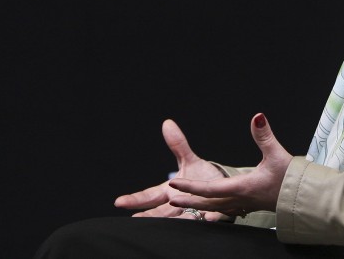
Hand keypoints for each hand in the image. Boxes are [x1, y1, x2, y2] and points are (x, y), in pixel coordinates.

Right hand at [114, 119, 228, 220]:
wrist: (224, 190)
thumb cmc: (202, 178)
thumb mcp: (189, 161)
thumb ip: (178, 145)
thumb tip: (167, 123)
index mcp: (170, 192)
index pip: (149, 196)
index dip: (134, 200)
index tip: (119, 202)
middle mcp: (179, 205)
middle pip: (161, 212)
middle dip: (149, 216)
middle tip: (135, 220)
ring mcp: (193, 211)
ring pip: (182, 218)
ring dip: (177, 218)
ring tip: (167, 221)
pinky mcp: (212, 215)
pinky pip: (209, 218)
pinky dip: (208, 218)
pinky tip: (206, 218)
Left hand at [167, 113, 291, 215]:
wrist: (305, 200)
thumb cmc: (292, 180)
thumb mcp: (277, 154)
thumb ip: (265, 136)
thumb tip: (257, 117)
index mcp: (242, 188)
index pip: (209, 190)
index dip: (190, 186)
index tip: (173, 183)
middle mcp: (240, 199)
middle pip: (208, 202)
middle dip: (189, 200)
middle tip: (170, 199)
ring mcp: (245, 204)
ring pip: (216, 208)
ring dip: (199, 205)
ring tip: (185, 202)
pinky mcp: (251, 205)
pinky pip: (226, 209)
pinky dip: (214, 208)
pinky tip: (213, 206)